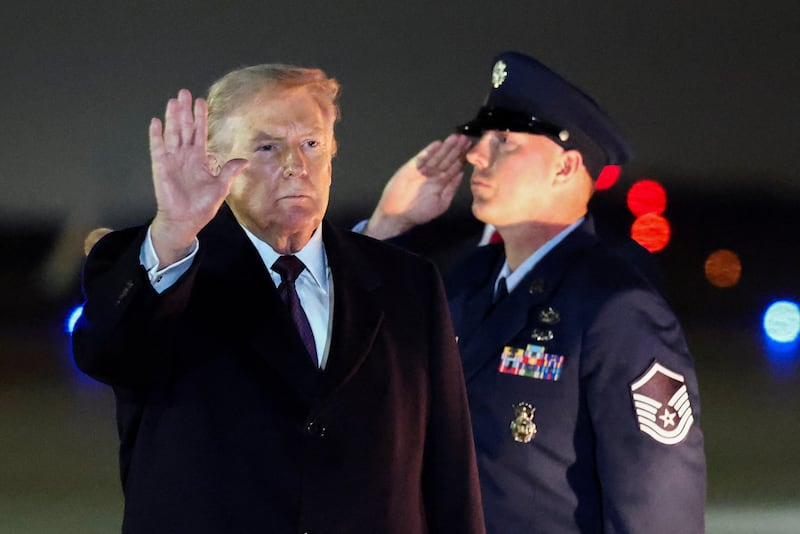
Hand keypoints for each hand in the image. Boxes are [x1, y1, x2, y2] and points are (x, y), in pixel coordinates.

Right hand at [148, 89, 247, 264]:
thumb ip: (229, 172)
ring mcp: (172, 160)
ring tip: (173, 101)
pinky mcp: (161, 167)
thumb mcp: (220, 187)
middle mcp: (185, 156)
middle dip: (185, 111)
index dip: (200, 117)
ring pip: (172, 134)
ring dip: (172, 118)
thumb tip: (244, 160)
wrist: (186, 220)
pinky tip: (157, 122)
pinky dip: (156, 135)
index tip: (201, 101)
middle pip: (185, 128)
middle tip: (185, 92)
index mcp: (200, 159)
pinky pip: (158, 148)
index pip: (200, 133)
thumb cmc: (202, 206)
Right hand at [364, 133, 471, 238]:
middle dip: (456, 149)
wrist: (397, 214)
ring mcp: (423, 170)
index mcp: (442, 183)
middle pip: (447, 159)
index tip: (470, 149)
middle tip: (465, 139)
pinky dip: (429, 151)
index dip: (462, 158)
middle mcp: (433, 175)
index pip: (454, 168)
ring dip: (446, 147)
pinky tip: (437, 144)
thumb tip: (461, 175)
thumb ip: (451, 189)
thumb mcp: (441, 204)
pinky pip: (422, 157)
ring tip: (455, 137)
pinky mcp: (411, 168)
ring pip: (437, 156)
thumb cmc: (418, 213)